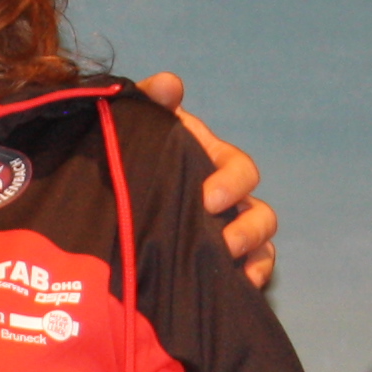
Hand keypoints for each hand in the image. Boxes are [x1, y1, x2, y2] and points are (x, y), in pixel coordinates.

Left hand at [136, 69, 276, 291]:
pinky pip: (250, 273)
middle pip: (260, 213)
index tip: (208, 197)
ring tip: (226, 264)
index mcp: (214, 164)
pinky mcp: (218, 263)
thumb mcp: (142, 125)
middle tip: (220, 239)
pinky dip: (251, 280)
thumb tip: (170, 84)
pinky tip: (237, 287)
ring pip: (261, 245)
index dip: (232, 182)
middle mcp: (228, 201)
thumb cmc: (135, 153)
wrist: (110, 191)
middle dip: (246, 229)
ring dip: (253, 256)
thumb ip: (152, 100)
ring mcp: (228, 233)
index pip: (241, 170)